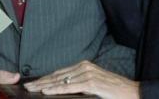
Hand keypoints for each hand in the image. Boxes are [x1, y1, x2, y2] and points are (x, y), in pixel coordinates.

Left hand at [23, 60, 138, 98]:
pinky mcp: (92, 83)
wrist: (132, 93)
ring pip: (61, 81)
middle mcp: (84, 67)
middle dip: (40, 82)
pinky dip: (56, 89)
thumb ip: (79, 85)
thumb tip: (62, 88)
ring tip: (32, 89)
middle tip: (26, 86)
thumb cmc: (113, 91)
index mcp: (84, 66)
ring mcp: (88, 74)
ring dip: (44, 86)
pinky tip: (46, 91)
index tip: (32, 82)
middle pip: (57, 76)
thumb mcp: (93, 86)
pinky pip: (70, 87)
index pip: (59, 73)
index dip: (44, 78)